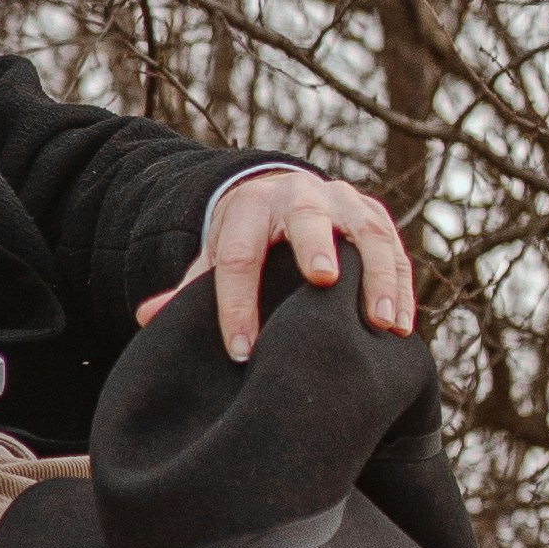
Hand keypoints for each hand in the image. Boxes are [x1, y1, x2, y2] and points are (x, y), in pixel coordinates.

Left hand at [140, 163, 417, 356]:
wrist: (285, 196)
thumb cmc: (248, 241)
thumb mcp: (216, 255)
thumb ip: (189, 288)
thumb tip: (146, 317)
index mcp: (249, 208)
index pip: (237, 254)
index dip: (236, 303)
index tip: (241, 352)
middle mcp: (299, 196)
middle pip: (308, 218)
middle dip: (315, 247)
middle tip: (322, 281)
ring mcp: (343, 203)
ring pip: (366, 234)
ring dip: (377, 276)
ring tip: (380, 322)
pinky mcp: (375, 217)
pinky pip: (396, 250)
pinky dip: (401, 287)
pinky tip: (401, 327)